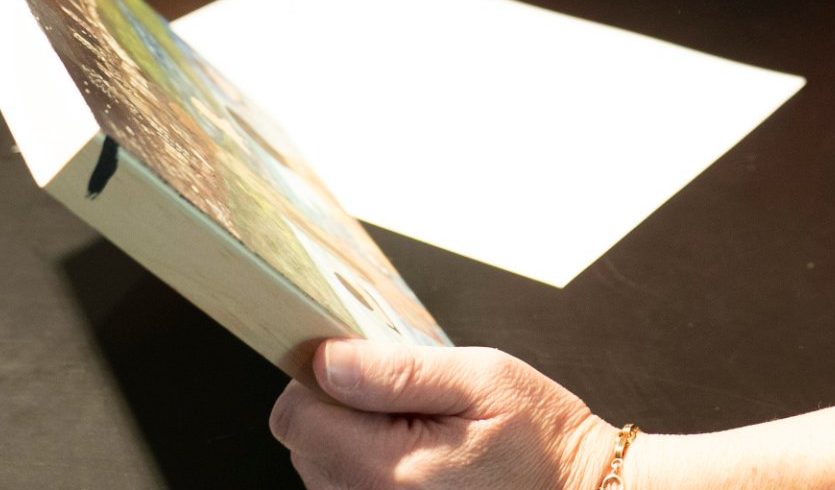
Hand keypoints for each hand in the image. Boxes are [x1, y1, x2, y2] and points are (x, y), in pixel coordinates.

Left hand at [270, 340, 621, 489]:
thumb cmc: (538, 438)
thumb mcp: (482, 378)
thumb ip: (400, 371)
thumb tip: (328, 360)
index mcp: (387, 470)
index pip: (296, 416)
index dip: (320, 375)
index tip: (361, 359)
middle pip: (303, 440)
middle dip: (341, 404)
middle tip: (411, 394)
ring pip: (321, 464)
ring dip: (355, 435)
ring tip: (421, 425)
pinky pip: (346, 487)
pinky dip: (369, 461)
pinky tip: (418, 451)